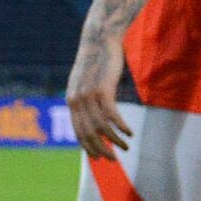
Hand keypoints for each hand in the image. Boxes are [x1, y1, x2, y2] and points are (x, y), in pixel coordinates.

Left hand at [66, 22, 131, 159]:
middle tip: (113, 159)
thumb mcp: (87, 82)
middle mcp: (76, 100)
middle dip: (100, 149)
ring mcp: (88, 95)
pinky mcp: (102, 89)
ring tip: (126, 147)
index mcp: (71, 100)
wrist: (99, 41)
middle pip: (88, 133)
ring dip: (114, 140)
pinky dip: (121, 127)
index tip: (99, 158)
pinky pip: (111, 115)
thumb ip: (86, 99)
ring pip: (101, 126)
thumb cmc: (95, 62)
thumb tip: (91, 116)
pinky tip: (130, 133)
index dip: (88, 147)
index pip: (77, 131)